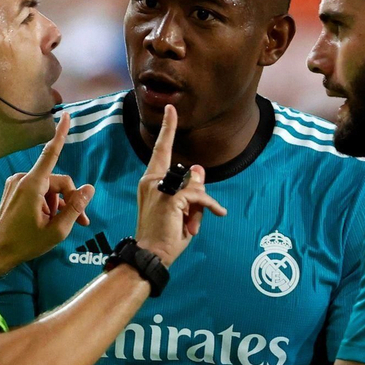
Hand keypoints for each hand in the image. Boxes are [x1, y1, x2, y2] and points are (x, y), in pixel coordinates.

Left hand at [0, 113, 94, 276]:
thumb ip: (75, 208)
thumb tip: (89, 189)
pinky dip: (48, 202)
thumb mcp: (57, 230)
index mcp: (32, 186)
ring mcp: (16, 183)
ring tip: (60, 224)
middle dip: (71, 198)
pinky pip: (38, 190)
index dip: (61, 134)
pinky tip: (48, 219)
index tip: (66, 116)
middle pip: (58, 180)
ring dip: (59, 203)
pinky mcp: (14, 189)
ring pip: (49, 187)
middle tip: (81, 221)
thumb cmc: (25, 243)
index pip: (51, 154)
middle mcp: (23, 179)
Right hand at [135, 104, 226, 264]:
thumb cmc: (164, 235)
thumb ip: (190, 190)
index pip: (160, 149)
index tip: (172, 109)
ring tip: (190, 227)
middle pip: (186, 172)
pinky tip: (214, 216)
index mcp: (150, 181)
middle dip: (197, 197)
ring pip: (194, 186)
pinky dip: (208, 207)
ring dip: (200, 208)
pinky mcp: (170, 197)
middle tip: (189, 221)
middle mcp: (151, 180)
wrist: (150, 254)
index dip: (168, 128)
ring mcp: (158, 187)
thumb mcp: (182, 210)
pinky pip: (199, 196)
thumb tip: (199, 168)